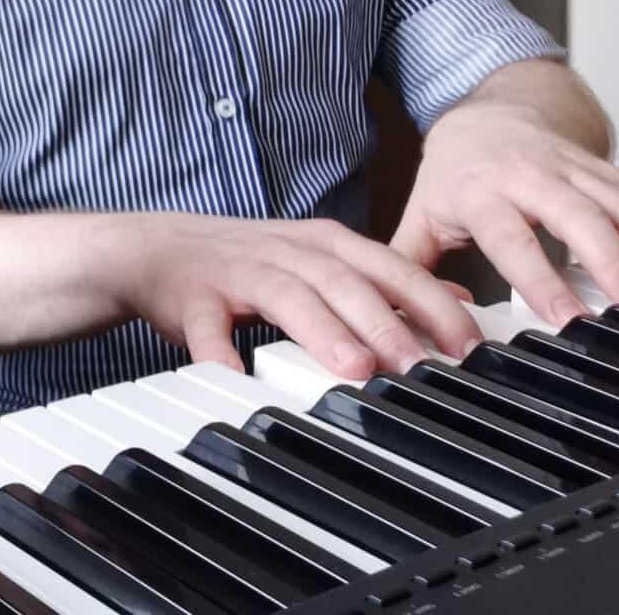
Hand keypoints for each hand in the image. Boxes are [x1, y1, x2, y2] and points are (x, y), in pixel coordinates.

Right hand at [108, 211, 482, 382]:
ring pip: (286, 296)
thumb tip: (457, 298)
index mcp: (324, 242)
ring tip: (353, 368)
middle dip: (387, 322)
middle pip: (344, 281)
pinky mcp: (191, 295)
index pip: (390, 267)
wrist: (150, 248)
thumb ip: (385, 279)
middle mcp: (286, 251)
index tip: (469, 346)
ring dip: (321, 331)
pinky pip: (206, 324)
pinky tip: (234, 376)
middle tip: (422, 367)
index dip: (431, 303)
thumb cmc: (243, 262)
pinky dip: (219, 350)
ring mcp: (238, 270)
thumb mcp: (320, 258)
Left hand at [393, 99, 618, 327]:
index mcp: (481, 192)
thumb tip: (401, 312)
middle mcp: (531, 176)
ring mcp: (574, 170)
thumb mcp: (422, 211)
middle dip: (612, 262)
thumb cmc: (456, 171)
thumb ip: (410, 263)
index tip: (565, 319)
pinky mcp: (604, 170)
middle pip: (578, 217)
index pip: (511, 238)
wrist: (487, 112)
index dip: (538, 278)